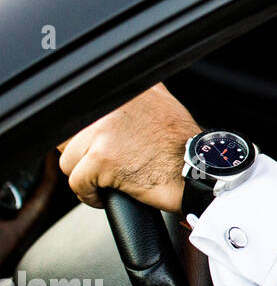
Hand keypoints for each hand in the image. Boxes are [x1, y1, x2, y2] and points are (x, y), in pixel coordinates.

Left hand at [56, 83, 199, 211]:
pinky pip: (77, 183)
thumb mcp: (162, 104)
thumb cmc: (184, 146)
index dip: (86, 133)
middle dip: (83, 155)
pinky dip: (90, 195)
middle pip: (70, 135)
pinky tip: (110, 194)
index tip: (99, 145)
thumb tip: (115, 96)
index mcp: (126, 90)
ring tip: (110, 180)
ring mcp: (105, 130)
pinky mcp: (102, 158)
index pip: (82, 110)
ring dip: (86, 175)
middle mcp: (112, 104)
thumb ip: (135, 98)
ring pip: (69, 159)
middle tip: (108, 165)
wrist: (198, 171)